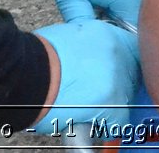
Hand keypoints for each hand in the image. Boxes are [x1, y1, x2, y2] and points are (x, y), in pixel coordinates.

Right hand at [31, 19, 140, 135]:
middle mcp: (117, 53)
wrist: (27, 73)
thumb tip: (89, 57)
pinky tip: (89, 120)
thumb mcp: (68, 35)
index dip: (122, 65)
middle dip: (117, 85)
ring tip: (88, 106)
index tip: (114, 75)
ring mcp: (116, 77)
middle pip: (131, 74)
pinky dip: (105, 125)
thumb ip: (87, 45)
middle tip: (97, 93)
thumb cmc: (38, 58)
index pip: (130, 50)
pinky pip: (117, 120)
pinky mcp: (110, 102)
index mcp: (106, 34)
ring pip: (125, 97)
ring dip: (111, 103)